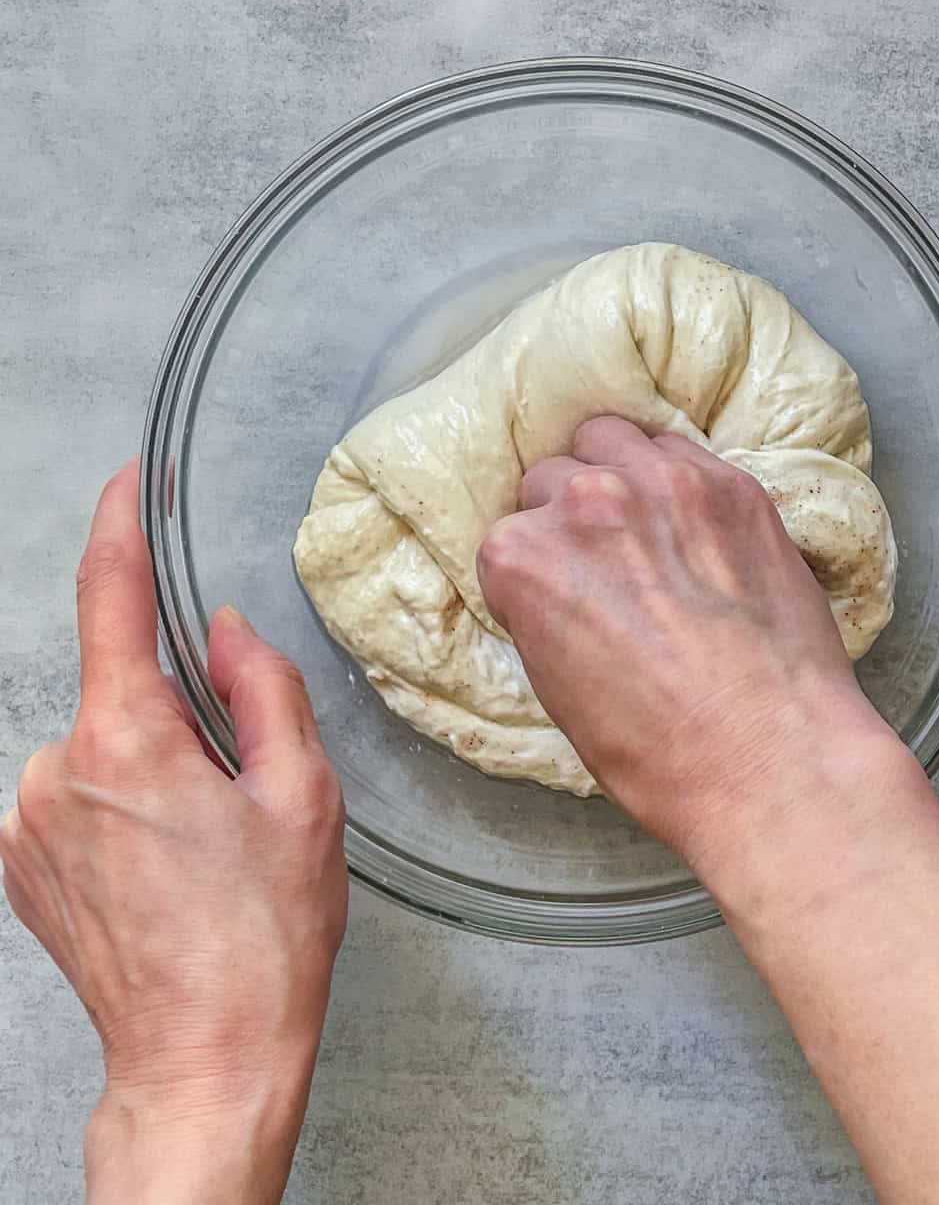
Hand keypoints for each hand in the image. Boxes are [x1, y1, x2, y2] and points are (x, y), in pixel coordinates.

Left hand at [0, 462, 347, 1204]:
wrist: (202, 1063)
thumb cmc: (259, 945)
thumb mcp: (303, 798)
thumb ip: (264, 690)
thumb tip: (228, 633)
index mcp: (126, 744)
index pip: (109, 599)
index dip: (120, 526)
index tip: (128, 484)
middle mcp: (55, 773)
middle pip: (124, 686)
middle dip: (182, 712)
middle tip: (237, 793)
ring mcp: (25, 823)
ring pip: (102, 741)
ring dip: (152, 764)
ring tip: (201, 851)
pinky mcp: (18, 862)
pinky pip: (75, 789)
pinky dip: (120, 802)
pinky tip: (163, 868)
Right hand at [476, 417, 901, 858]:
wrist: (773, 759)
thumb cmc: (659, 753)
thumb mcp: (558, 689)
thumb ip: (545, 608)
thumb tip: (563, 582)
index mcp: (523, 557)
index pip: (509, 534)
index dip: (537, 569)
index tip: (564, 595)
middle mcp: (585, 502)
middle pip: (553, 476)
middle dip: (570, 516)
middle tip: (606, 563)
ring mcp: (664, 483)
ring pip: (613, 438)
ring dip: (617, 473)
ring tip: (646, 524)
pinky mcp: (733, 484)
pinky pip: (682, 450)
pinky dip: (677, 478)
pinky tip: (696, 524)